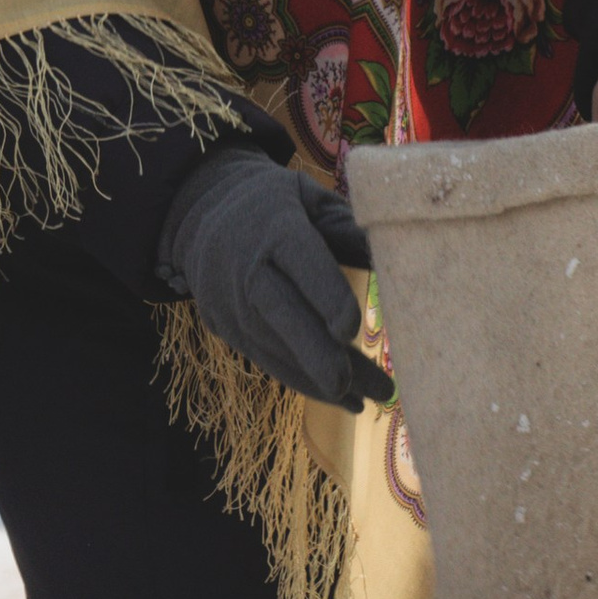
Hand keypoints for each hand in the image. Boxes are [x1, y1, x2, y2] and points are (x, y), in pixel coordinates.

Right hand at [156, 146, 391, 411]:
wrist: (200, 210)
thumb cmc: (276, 203)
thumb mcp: (311, 199)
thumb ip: (348, 228)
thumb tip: (397, 256)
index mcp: (272, 225)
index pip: (298, 260)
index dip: (324, 294)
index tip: (352, 328)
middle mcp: (243, 265)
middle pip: (278, 311)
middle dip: (316, 353)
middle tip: (360, 388)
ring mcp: (227, 299)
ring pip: (272, 345)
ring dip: (319, 378)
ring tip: (368, 399)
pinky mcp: (222, 324)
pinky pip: (264, 357)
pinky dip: (301, 379)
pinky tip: (340, 396)